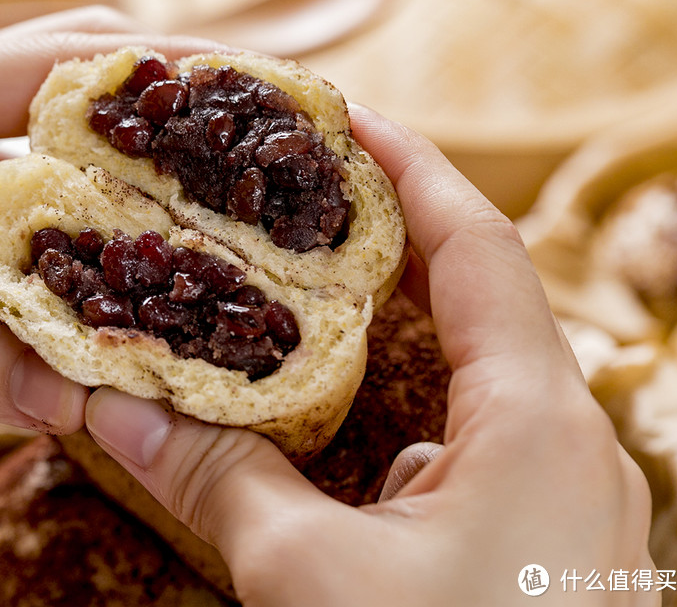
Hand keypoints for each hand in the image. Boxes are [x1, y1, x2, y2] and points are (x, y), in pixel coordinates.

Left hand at [0, 7, 223, 494]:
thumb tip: (80, 391)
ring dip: (115, 198)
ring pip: (44, 168)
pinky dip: (68, 263)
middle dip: (151, 121)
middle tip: (246, 156)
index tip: (242, 98)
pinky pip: (15, 239)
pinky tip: (118, 292)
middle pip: (53, 91)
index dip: (145, 81)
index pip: (34, 65)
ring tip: (206, 225)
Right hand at [85, 105, 655, 604]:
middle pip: (476, 294)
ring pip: (468, 370)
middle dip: (390, 233)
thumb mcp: (311, 579)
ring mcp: (550, 494)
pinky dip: (394, 401)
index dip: (413, 169)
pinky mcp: (525, 538)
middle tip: (300, 189)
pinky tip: (328, 410)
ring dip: (388, 321)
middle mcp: (561, 441)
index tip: (343, 116)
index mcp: (537, 421)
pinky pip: (462, 436)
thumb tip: (115, 404)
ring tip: (302, 278)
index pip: (479, 246)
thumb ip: (216, 481)